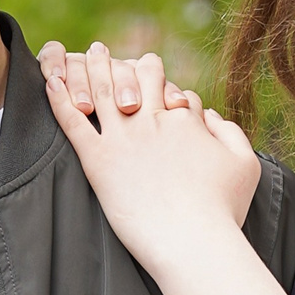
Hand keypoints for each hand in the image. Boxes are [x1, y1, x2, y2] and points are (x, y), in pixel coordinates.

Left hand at [41, 44, 263, 259]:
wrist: (193, 241)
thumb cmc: (224, 210)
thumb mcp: (244, 163)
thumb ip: (229, 132)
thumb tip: (208, 116)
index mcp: (184, 120)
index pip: (171, 91)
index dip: (165, 89)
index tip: (158, 91)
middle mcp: (151, 121)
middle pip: (135, 78)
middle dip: (124, 63)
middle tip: (107, 52)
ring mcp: (122, 139)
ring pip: (100, 90)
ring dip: (89, 67)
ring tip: (80, 54)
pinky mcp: (97, 162)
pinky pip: (72, 122)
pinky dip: (59, 98)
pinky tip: (50, 82)